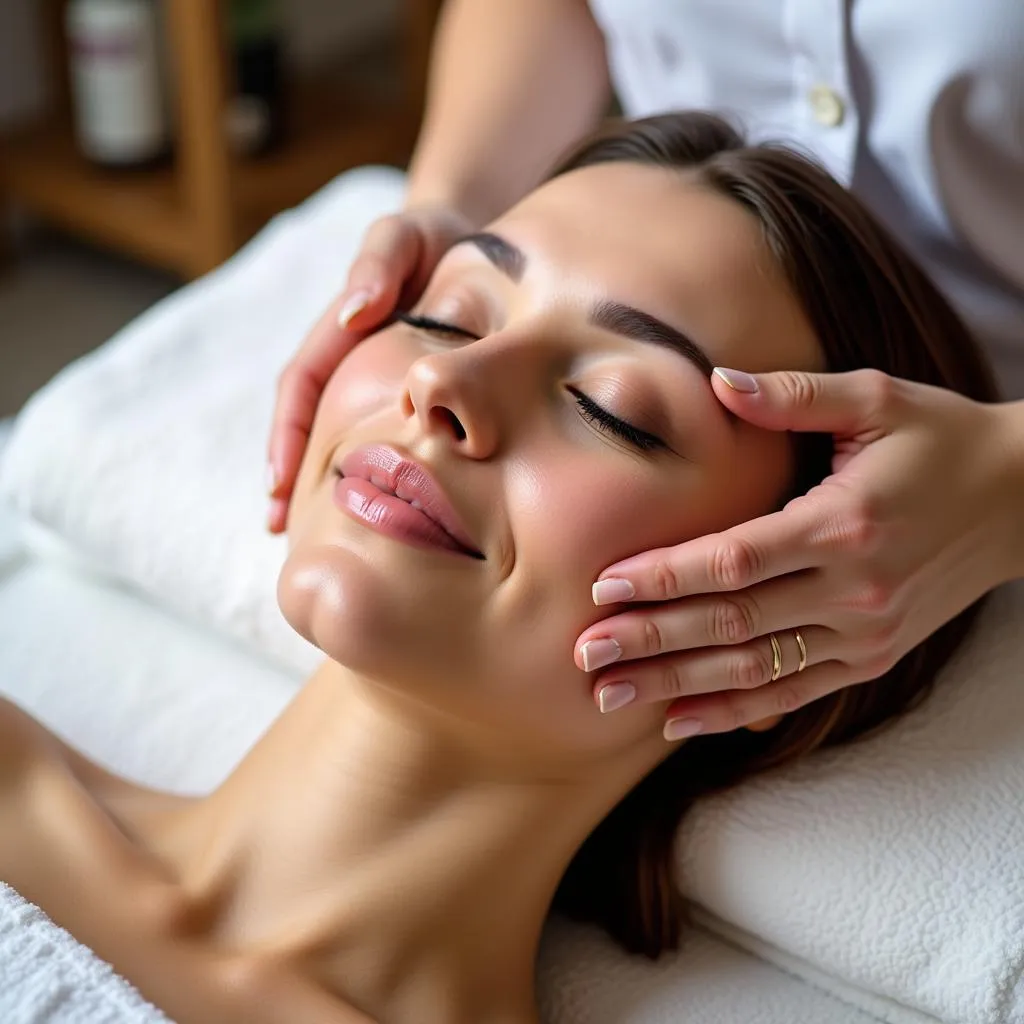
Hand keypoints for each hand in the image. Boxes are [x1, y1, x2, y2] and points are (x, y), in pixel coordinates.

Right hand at [267, 204, 474, 531]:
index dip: (286, 436)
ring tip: (314, 535)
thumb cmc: (432, 238)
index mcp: (337, 333)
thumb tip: (353, 314)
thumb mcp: (404, 236)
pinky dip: (371, 470)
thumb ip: (378, 264)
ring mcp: (372, 383)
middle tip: (280, 530)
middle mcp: (346, 364)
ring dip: (322, 482)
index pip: (300, 388)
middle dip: (290, 475)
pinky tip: (383, 511)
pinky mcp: (403, 395)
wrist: (468, 241)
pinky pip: (380, 437)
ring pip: (340, 438)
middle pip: (307, 425)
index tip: (278, 485)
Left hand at [574, 367, 1023, 739]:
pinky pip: (792, 693)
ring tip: (609, 696)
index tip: (603, 588)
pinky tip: (679, 722)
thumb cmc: (941, 442)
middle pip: (731, 623)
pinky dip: (734, 711)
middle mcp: (853, 588)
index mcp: (843, 523)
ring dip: (676, 685)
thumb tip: (718, 381)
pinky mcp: (872, 657)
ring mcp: (865, 633)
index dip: (664, 576)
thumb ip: (793, 395)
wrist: (1023, 501)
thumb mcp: (877, 399)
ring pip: (753, 669)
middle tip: (584, 653)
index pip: (734, 560)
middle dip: (651, 640)